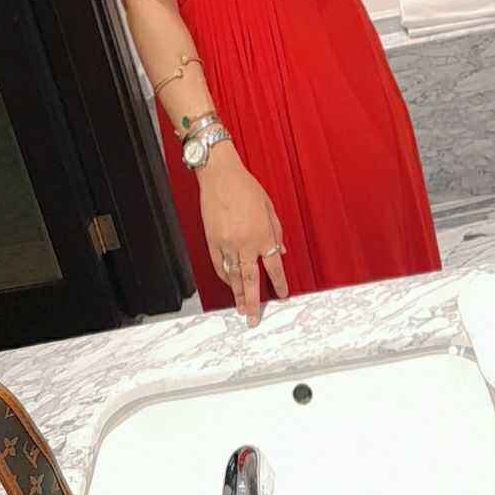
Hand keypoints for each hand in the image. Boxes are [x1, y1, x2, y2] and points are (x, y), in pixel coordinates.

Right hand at [198, 144, 287, 325]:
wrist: (220, 176)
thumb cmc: (245, 187)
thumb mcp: (269, 207)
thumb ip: (276, 231)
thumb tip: (281, 252)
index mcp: (263, 234)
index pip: (274, 267)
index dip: (280, 283)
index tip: (282, 295)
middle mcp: (246, 243)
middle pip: (251, 280)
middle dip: (253, 302)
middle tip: (253, 319)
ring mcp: (227, 244)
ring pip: (233, 276)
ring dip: (237, 294)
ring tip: (240, 308)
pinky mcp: (212, 241)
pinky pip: (219, 265)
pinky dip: (224, 277)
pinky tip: (229, 285)